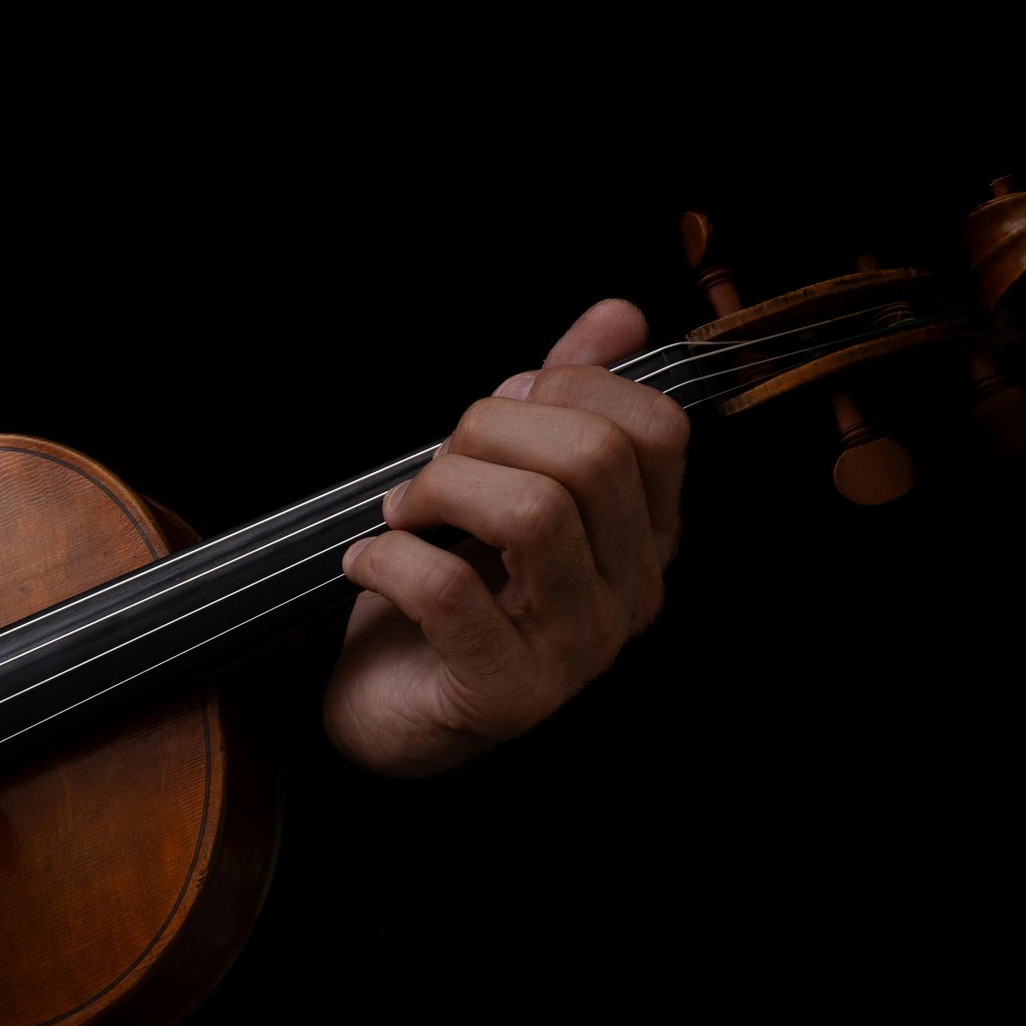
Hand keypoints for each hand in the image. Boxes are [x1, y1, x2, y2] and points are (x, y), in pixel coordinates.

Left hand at [324, 299, 687, 777]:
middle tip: (432, 466)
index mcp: (644, 535)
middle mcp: (630, 594)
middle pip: (591, 460)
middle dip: (489, 431)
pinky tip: (368, 562)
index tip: (501, 405)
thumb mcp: (506, 481)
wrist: (392, 711)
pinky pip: (451, 593)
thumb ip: (561, 402)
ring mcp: (576, 651)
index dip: (571, 387)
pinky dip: (390, 559)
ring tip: (401, 512)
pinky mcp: (506, 693)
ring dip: (442, 489)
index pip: (657, 429)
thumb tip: (618, 314)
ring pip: (532, 515)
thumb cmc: (452, 591)